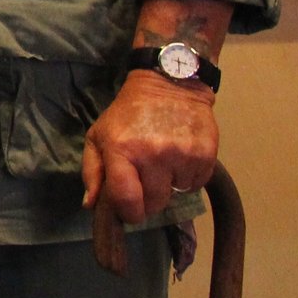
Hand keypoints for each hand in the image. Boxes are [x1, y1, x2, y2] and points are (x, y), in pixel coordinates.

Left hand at [83, 71, 217, 227]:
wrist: (170, 84)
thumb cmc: (128, 113)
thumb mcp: (99, 135)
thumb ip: (92, 171)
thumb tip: (91, 205)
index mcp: (122, 150)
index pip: (126, 201)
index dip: (128, 213)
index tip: (129, 210)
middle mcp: (153, 154)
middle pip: (153, 204)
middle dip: (147, 200)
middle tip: (145, 181)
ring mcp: (182, 155)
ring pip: (176, 195)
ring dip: (169, 186)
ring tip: (163, 162)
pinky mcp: (206, 156)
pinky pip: (195, 184)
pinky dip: (187, 177)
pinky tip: (180, 157)